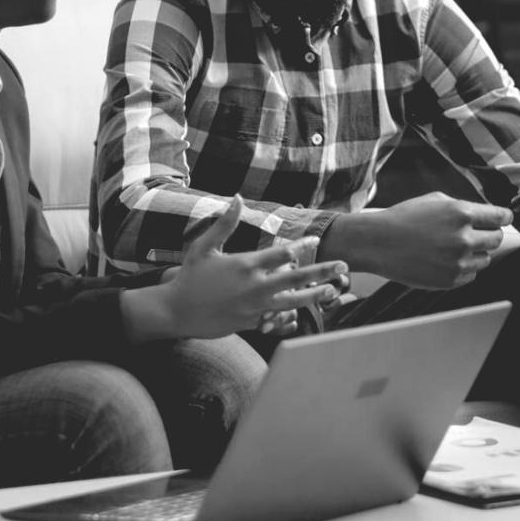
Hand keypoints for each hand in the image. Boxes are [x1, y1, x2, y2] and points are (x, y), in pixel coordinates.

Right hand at [158, 198, 347, 338]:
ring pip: (293, 302)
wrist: (176, 312)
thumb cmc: (190, 277)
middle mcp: (254, 287)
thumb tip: (237, 196)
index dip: (302, 244)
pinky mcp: (252, 323)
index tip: (317, 238)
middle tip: (343, 266)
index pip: (282, 253)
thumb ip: (225, 223)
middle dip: (322, 272)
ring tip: (333, 290)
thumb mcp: (204, 246)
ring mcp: (254, 308)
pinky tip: (306, 309)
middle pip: (296, 279)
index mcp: (245, 265)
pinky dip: (292, 314)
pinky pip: (278, 319)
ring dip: (315, 295)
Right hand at [355, 193, 509, 289]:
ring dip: (476, 253)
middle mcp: (464, 237)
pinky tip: (445, 259)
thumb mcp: (435, 200)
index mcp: (462, 213)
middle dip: (490, 235)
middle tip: (479, 234)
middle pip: (497, 239)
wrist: (378, 242)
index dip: (504, 218)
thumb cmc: (404, 218)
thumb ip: (464, 207)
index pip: (500, 217)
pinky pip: (471, 275)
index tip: (504, 219)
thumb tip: (485, 215)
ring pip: (486, 259)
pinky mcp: (450, 279)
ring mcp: (458, 261)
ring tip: (453, 247)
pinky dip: (464, 268)